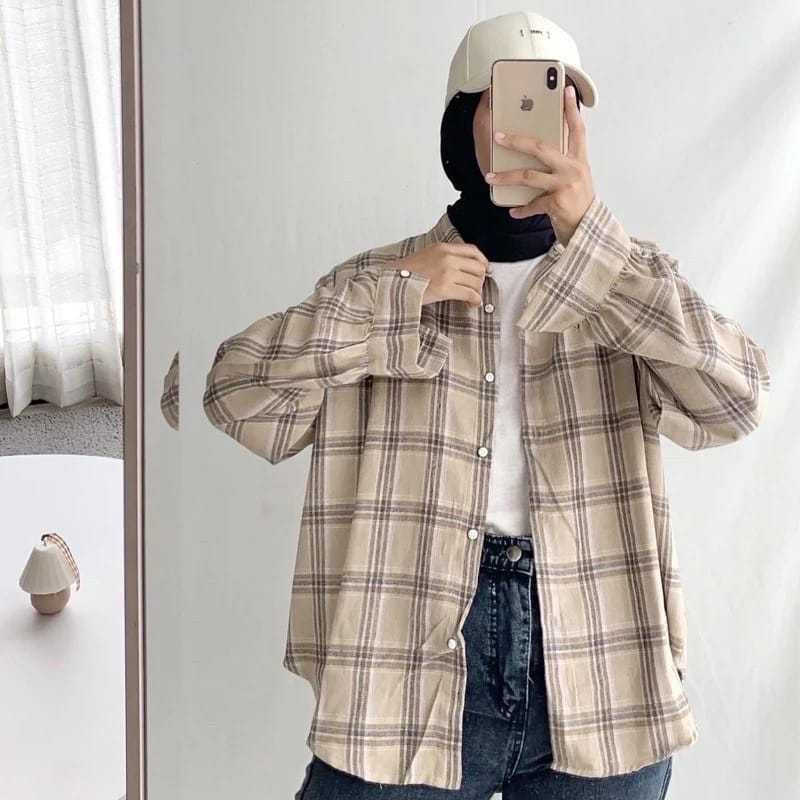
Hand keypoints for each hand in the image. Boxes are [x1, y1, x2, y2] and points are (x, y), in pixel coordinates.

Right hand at [394, 242, 489, 306]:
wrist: (392, 283)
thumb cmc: (405, 274)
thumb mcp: (425, 256)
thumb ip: (443, 257)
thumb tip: (461, 268)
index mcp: (442, 248)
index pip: (472, 250)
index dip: (483, 261)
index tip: (485, 270)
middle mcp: (447, 257)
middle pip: (478, 267)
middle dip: (480, 280)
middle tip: (475, 289)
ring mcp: (447, 272)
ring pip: (476, 281)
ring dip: (477, 292)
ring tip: (471, 300)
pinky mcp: (445, 288)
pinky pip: (470, 294)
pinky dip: (474, 301)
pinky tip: (471, 305)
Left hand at [484, 84, 594, 245]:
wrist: (588, 232)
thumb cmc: (577, 205)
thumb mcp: (575, 181)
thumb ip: (560, 167)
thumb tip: (534, 156)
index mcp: (579, 161)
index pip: (577, 129)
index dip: (571, 110)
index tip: (566, 91)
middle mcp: (574, 169)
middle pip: (540, 148)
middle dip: (516, 141)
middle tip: (498, 136)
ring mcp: (565, 186)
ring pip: (528, 176)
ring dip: (505, 177)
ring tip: (489, 177)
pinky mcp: (557, 204)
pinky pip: (532, 204)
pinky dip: (521, 209)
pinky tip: (513, 212)